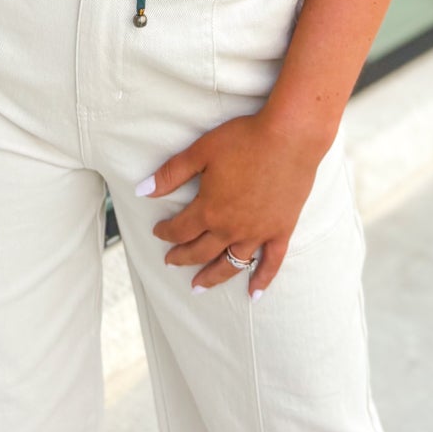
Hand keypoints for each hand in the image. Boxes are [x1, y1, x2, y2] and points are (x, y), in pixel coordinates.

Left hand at [136, 110, 324, 296]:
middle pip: (200, 252)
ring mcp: (258, 233)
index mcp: (209, 209)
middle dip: (182, 257)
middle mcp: (231, 228)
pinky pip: (271, 263)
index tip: (158, 232)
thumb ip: (171, 174)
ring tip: (198, 287)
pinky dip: (262, 280)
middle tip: (170, 261)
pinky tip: (253, 294)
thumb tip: (142, 191)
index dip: (165, 232)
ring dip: (212, 278)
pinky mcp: (281, 231)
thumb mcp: (201, 151)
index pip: (180, 229)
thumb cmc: (244, 139)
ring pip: (230, 264)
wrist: (290, 137)